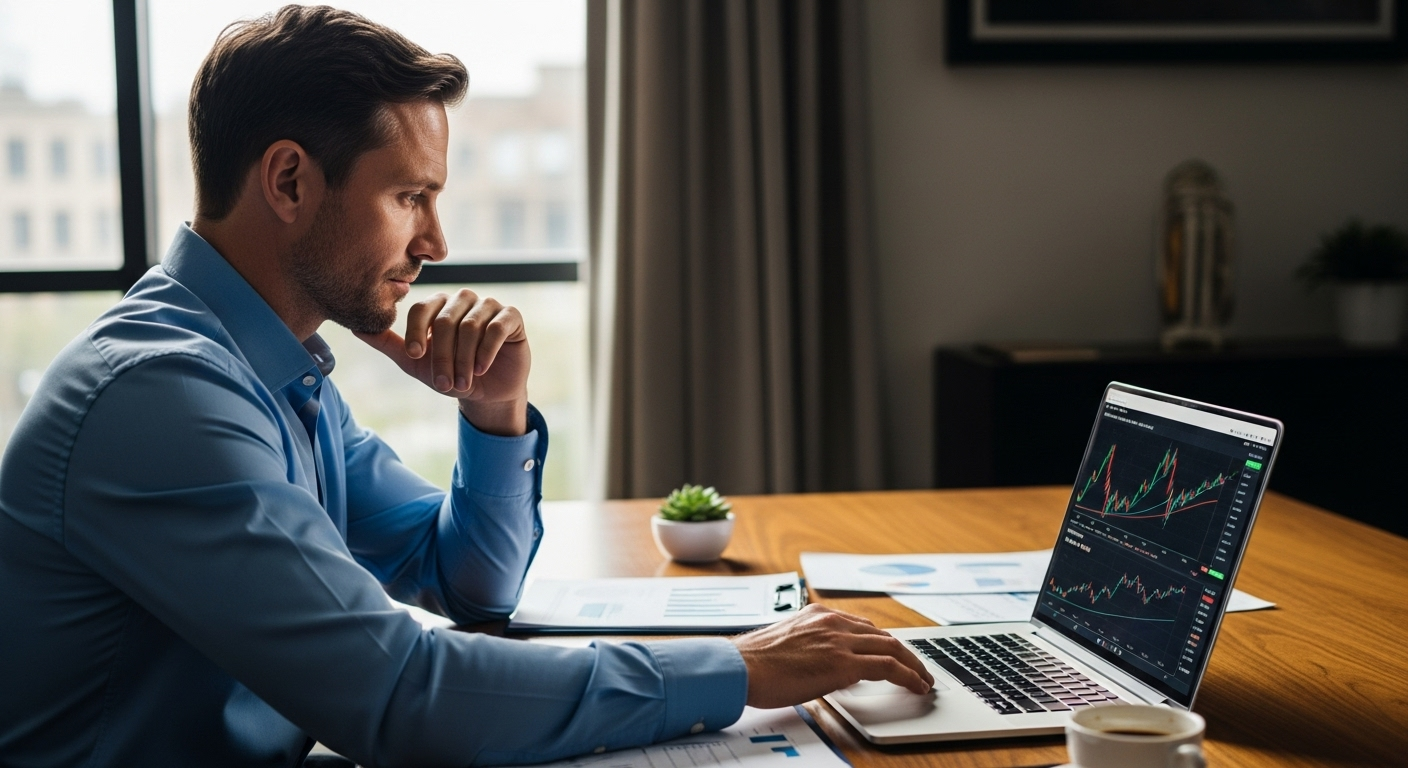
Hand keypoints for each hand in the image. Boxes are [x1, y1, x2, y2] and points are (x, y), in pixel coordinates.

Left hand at [356, 289, 529, 434]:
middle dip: (443, 357)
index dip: (416, 333)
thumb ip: (389, 344)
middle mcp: (462, 299)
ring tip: (463, 382)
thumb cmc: (451, 373)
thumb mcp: (415, 363)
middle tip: (444, 384)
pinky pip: (496, 327)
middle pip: (444, 321)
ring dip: (464, 360)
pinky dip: (487, 351)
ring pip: (470, 326)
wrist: (487, 392)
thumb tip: (356, 328)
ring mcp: (488, 305)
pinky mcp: (512, 316)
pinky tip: (482, 368)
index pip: (420, 309)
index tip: (416, 357)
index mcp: (437, 305)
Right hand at [730, 604, 932, 708]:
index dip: (882, 642)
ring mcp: (839, 640)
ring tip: (923, 679)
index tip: (893, 653)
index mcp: (818, 614)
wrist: (740, 667)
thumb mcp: (786, 642)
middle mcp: (832, 621)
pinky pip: (889, 667)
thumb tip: (818, 662)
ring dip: (913, 665)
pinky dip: (908, 676)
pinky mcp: (843, 663)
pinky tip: (916, 686)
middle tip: (917, 668)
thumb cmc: (753, 662)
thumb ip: (808, 645)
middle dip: (904, 652)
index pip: (862, 625)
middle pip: (882, 635)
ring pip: (892, 647)